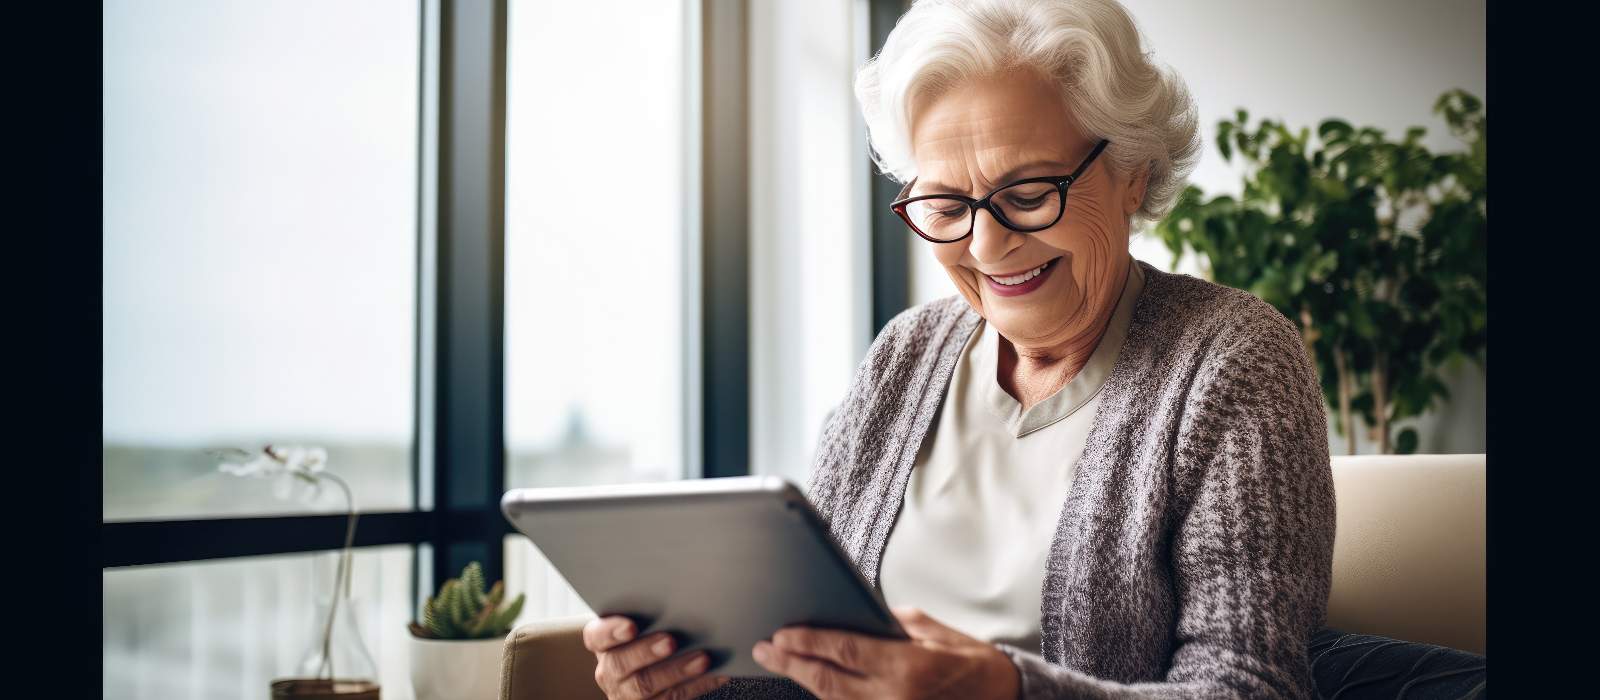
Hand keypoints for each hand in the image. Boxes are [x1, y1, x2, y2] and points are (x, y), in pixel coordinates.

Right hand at [583, 614, 731, 699]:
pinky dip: (698, 685)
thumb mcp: (642, 625)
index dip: (611, 632)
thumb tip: (684, 593)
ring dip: (677, 671)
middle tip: (671, 641)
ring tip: (702, 659)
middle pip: (621, 663)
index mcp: (604, 644)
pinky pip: (673, 698)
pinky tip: (717, 674)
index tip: (631, 626)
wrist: (652, 671)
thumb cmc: (649, 636)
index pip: (596, 637)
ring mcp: (627, 694)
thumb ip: (651, 612)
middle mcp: (610, 671)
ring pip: (646, 686)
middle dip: (647, 652)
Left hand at [751, 606, 1020, 699]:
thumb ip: (891, 624)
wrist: (1005, 699)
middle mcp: (894, 698)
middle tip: (765, 651)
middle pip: (827, 682)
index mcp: (906, 667)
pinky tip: (814, 684)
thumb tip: (854, 617)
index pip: (843, 652)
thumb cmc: (972, 662)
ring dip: (805, 683)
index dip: (807, 643)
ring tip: (782, 663)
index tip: (780, 635)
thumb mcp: (934, 631)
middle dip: (791, 664)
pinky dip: (830, 699)